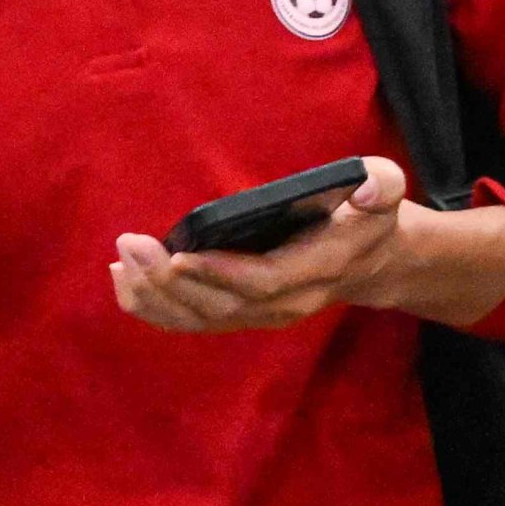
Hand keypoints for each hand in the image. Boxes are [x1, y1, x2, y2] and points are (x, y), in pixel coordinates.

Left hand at [109, 155, 504, 332]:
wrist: (370, 262)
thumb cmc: (367, 217)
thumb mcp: (384, 190)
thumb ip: (380, 184)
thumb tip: (368, 190)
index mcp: (316, 271)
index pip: (264, 282)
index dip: (221, 272)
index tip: (181, 252)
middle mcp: (285, 303)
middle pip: (220, 305)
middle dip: (171, 280)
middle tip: (132, 245)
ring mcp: (260, 315)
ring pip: (200, 319)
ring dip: (155, 296)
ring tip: (120, 264)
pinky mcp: (238, 314)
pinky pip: (192, 321)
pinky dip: (154, 307)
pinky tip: (123, 283)